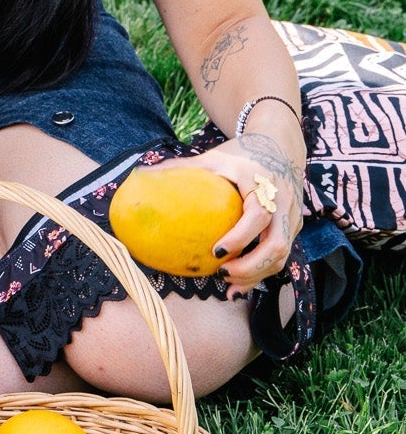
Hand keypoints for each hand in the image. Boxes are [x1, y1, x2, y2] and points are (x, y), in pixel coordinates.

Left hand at [167, 126, 303, 295]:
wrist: (278, 147)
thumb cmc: (239, 155)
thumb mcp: (212, 156)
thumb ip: (180, 167)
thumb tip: (141, 174)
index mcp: (262, 183)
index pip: (258, 215)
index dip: (240, 237)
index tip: (216, 252)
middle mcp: (282, 203)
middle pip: (277, 245)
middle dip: (251, 267)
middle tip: (221, 272)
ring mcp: (291, 218)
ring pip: (281, 257)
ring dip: (256, 275)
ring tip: (228, 285)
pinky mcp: (292, 229)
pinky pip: (281, 257)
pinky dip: (260, 274)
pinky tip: (238, 286)